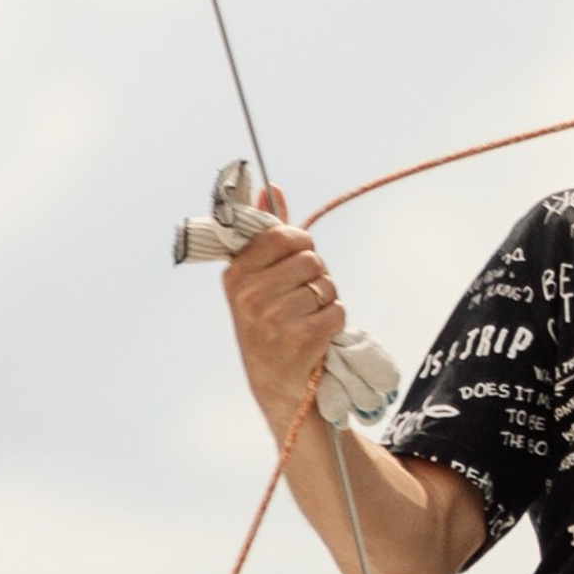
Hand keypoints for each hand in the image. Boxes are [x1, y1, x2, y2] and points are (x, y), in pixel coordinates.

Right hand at [221, 183, 347, 432]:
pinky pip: (338, 310)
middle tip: (303, 296)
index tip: (297, 258)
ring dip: (327, 299)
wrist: (278, 385)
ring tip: (308, 316)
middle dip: (317, 274)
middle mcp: (249, 294)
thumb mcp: (258, 280)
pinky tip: (318, 334)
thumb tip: (272, 188)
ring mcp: (274, 317)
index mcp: (235, 274)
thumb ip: (266, 234)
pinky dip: (336, 321)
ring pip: (326, 284)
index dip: (300, 243)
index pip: (281, 235)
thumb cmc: (270, 325)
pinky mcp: (301, 337)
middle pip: (310, 258)